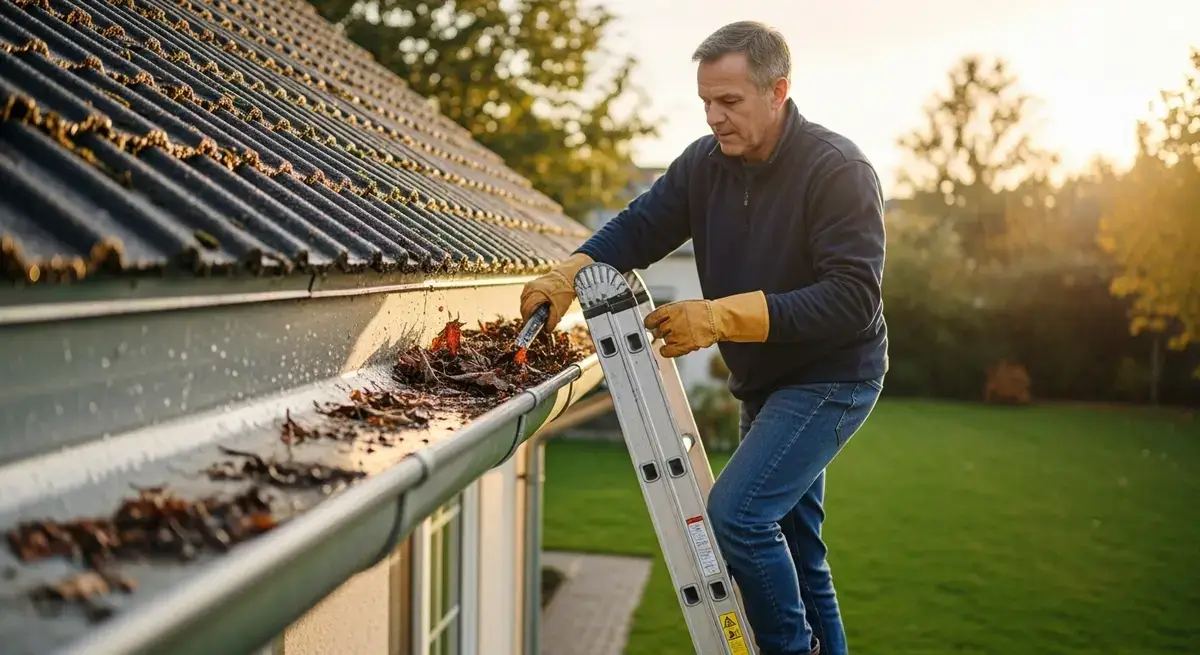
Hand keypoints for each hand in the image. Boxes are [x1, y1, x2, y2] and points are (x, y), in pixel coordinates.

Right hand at [519, 253, 593, 330]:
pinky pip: (527, 296)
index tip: (531, 328)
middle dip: (528, 316)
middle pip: (523, 307)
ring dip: (529, 309)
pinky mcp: (532, 283)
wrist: (569, 277)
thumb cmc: (565, 293)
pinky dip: (530, 302)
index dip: (527, 321)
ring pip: (524, 301)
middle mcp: (529, 289)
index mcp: (535, 295)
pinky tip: (539, 306)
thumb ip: (552, 322)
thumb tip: (546, 331)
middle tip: (535, 323)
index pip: (526, 311)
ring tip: (538, 315)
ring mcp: (529, 285)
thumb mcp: (559, 310)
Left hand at [643, 291, 769, 357]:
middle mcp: (673, 321)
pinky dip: (666, 351)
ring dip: (668, 340)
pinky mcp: (684, 345)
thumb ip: (670, 313)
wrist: (718, 319)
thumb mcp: (684, 306)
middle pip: (658, 331)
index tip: (649, 325)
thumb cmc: (703, 312)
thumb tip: (657, 320)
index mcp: (672, 309)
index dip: (649, 323)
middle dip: (660, 332)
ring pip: (664, 340)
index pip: (652, 317)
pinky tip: (667, 349)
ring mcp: (678, 334)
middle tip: (667, 332)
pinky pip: (667, 351)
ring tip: (678, 337)